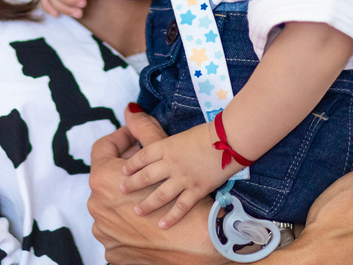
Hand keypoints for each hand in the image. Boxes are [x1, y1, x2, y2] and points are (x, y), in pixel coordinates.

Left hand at [121, 121, 240, 227]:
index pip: (142, 157)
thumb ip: (164, 140)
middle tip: (122, 190)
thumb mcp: (181, 134)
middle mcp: (171, 163)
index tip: (124, 171)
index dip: (131, 164)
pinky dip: (171, 217)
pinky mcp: (197, 190)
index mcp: (166, 146)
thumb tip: (142, 126)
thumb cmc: (208, 133)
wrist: (229, 140)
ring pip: (159, 194)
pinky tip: (162, 225)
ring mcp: (183, 178)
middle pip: (146, 176)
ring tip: (137, 211)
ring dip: (147, 204)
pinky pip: (181, 207)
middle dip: (132, 184)